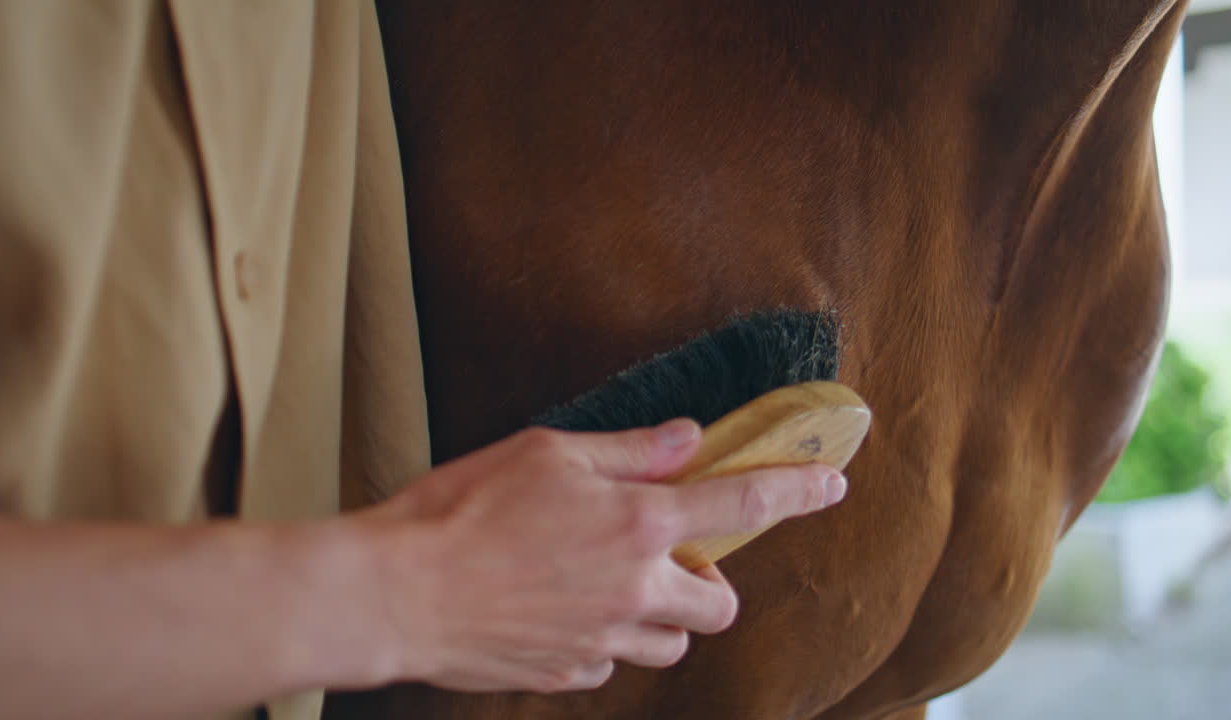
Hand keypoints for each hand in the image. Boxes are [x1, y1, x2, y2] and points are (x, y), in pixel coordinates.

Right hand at [352, 419, 846, 693]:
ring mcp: (603, 640)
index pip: (742, 501)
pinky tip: (561, 613)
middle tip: (668, 560)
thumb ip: (630, 450)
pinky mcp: (567, 675)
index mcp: (637, 522)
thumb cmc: (463, 509)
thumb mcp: (547, 452)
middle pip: (719, 606)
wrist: (397, 593)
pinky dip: (605, 640)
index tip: (832, 484)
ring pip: (671, 645)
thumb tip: (688, 438)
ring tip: (609, 586)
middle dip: (709, 586)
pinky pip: (612, 662)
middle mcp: (634, 588)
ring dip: (661, 618)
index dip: (797, 490)